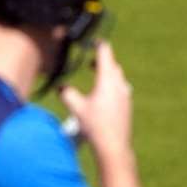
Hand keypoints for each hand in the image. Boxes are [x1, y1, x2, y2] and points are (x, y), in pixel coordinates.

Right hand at [60, 41, 132, 155]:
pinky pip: (120, 88)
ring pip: (117, 76)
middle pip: (112, 64)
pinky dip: (111, 85)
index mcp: (108, 80)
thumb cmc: (95, 126)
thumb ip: (66, 93)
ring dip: (107, 73)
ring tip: (96, 75)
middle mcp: (119, 84)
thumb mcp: (76, 107)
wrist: (114, 145)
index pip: (105, 52)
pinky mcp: (127, 104)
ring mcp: (125, 94)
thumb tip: (60, 87)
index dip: (98, 44)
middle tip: (90, 61)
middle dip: (101, 60)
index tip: (91, 41)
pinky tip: (103, 94)